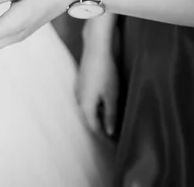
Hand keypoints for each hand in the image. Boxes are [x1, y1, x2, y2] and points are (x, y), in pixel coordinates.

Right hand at [75, 18, 118, 136]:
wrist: (95, 49)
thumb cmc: (105, 73)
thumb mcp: (112, 96)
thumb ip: (110, 115)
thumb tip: (110, 131)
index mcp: (85, 106)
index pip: (94, 127)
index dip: (104, 136)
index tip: (114, 143)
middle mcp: (78, 100)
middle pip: (89, 118)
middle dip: (101, 126)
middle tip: (114, 133)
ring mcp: (78, 90)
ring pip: (88, 109)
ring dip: (98, 115)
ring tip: (112, 119)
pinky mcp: (81, 82)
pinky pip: (87, 99)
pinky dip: (96, 105)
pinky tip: (105, 102)